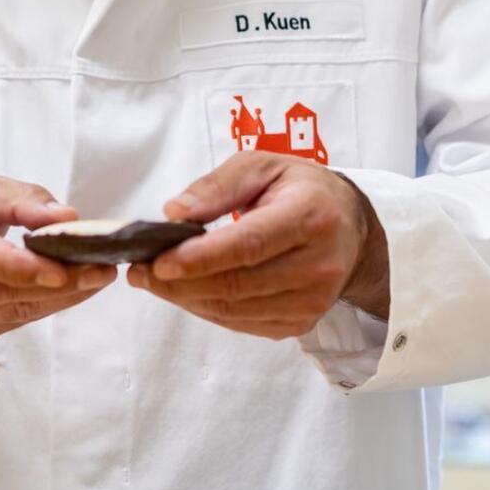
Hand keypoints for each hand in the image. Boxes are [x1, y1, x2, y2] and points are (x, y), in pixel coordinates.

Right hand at [0, 177, 116, 346]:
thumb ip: (22, 200)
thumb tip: (66, 220)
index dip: (19, 266)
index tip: (62, 268)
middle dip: (53, 284)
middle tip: (98, 270)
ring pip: (4, 312)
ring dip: (55, 299)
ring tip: (93, 278)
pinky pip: (7, 323)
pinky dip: (42, 308)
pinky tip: (67, 292)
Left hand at [129, 153, 389, 339]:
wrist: (351, 228)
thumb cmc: (299, 190)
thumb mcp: (263, 166)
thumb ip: (218, 186)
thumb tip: (173, 213)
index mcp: (311, 217)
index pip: (248, 245)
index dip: (199, 258)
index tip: (157, 261)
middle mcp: (319, 264)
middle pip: (236, 284)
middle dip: (179, 282)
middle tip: (139, 270)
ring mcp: (313, 300)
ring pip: (234, 310)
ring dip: (185, 299)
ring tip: (153, 280)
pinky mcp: (302, 323)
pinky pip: (241, 323)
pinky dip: (206, 309)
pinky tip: (185, 291)